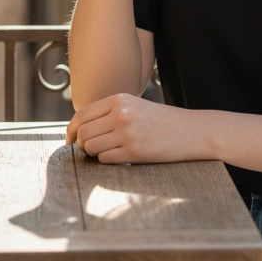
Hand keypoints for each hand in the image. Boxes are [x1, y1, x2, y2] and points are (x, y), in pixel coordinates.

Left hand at [66, 93, 202, 163]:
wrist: (192, 131)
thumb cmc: (162, 121)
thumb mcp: (136, 106)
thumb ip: (110, 112)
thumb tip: (79, 129)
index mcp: (120, 99)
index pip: (82, 114)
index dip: (71, 129)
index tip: (69, 139)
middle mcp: (121, 114)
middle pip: (83, 133)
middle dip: (82, 144)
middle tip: (91, 150)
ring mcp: (127, 133)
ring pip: (91, 148)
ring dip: (94, 154)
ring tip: (109, 152)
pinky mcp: (134, 151)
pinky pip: (105, 159)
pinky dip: (107, 161)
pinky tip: (120, 156)